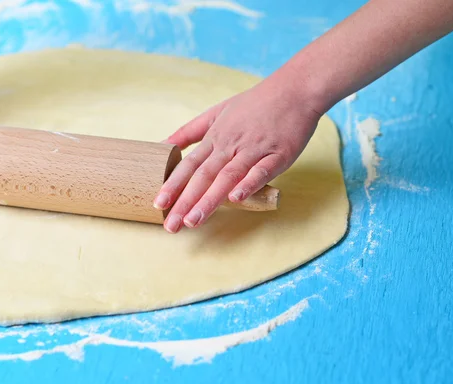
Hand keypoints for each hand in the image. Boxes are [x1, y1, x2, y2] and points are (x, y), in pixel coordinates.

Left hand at [153, 74, 321, 232]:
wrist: (294, 90)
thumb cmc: (255, 104)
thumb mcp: (216, 112)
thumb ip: (190, 131)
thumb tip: (162, 144)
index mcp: (215, 138)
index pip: (189, 165)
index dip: (173, 185)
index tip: (158, 204)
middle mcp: (230, 145)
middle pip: (203, 176)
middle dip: (185, 201)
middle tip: (171, 225)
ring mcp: (253, 150)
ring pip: (227, 176)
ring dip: (209, 200)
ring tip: (194, 221)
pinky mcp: (277, 155)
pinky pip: (261, 171)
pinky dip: (248, 183)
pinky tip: (236, 198)